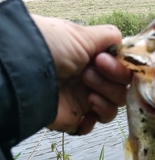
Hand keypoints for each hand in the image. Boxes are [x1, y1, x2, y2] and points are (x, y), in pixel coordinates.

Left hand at [31, 15, 130, 134]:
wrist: (26, 72)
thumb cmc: (51, 47)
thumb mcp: (82, 35)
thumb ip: (108, 37)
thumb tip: (123, 44)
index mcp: (93, 58)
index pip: (122, 69)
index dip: (121, 68)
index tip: (104, 61)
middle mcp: (90, 78)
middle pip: (122, 88)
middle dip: (110, 81)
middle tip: (87, 74)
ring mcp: (83, 99)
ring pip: (114, 107)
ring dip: (106, 99)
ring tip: (87, 91)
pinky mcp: (75, 118)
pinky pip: (96, 124)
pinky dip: (96, 119)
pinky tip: (87, 110)